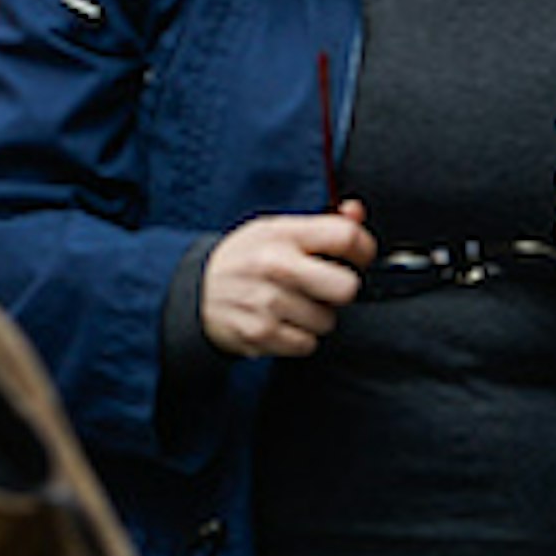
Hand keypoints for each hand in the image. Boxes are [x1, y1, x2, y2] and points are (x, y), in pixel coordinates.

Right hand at [200, 203, 376, 357]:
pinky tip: (278, 322)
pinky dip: (297, 338)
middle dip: (339, 291)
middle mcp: (274, 265)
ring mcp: (267, 302)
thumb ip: (319, 223)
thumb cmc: (243, 260)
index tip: (355, 257)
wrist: (193, 292)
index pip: (346, 236)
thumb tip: (356, 211)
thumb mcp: (274, 230)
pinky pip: (307, 344)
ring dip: (313, 317)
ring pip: (327, 321)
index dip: (362, 249)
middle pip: (346, 287)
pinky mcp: (261, 333)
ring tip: (288, 305)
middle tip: (320, 287)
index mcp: (281, 234)